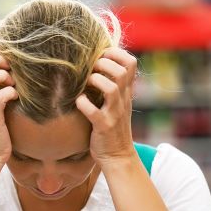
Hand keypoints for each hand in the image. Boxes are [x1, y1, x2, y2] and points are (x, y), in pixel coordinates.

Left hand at [75, 47, 138, 167]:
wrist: (118, 157)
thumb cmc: (112, 128)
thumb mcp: (117, 104)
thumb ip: (112, 86)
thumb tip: (96, 65)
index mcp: (126, 92)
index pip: (131, 63)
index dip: (115, 53)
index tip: (100, 56)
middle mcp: (123, 100)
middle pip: (122, 71)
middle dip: (103, 64)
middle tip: (91, 69)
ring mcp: (115, 114)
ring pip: (111, 88)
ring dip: (95, 81)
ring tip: (85, 84)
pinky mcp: (104, 127)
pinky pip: (94, 112)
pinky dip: (83, 104)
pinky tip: (79, 102)